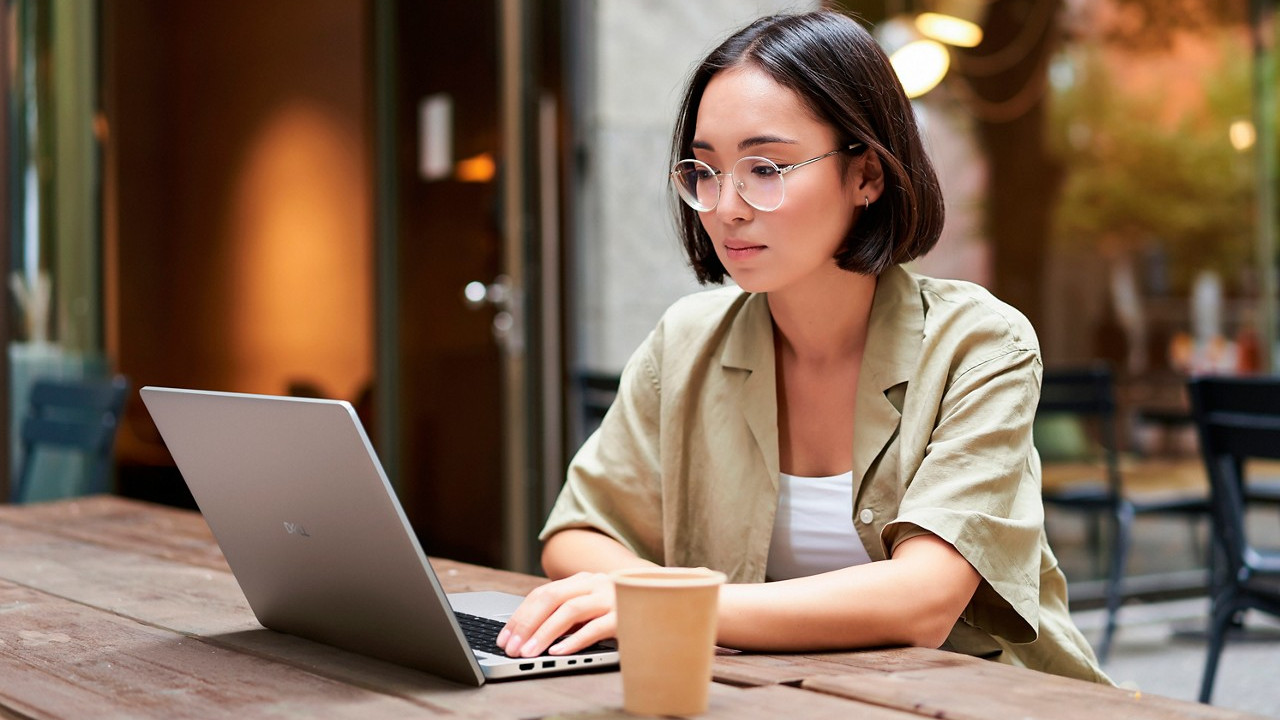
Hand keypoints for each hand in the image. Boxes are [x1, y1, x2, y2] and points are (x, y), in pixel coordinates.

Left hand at [496, 571, 616, 656]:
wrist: (667, 601)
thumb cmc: (622, 610)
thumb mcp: (593, 607)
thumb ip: (568, 612)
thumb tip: (529, 633)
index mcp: (583, 581)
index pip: (543, 593)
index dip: (521, 615)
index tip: (505, 637)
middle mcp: (596, 584)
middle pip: (552, 597)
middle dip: (527, 623)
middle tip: (511, 647)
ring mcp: (612, 598)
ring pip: (571, 611)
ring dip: (546, 633)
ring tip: (530, 652)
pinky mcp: (627, 616)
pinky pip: (597, 627)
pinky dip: (575, 640)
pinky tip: (560, 652)